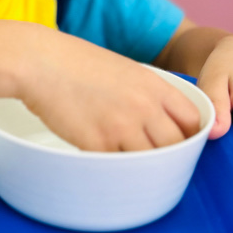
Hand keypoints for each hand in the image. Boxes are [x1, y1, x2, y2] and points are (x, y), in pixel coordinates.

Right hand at [20, 30, 201, 151]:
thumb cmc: (76, 64)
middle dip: (168, 156)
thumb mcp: (123, 69)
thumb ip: (145, 94)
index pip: (191, 120)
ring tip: (131, 167)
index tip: (179, 142)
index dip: (188, 134)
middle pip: (175, 146)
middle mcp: (143, 107)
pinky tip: (106, 164)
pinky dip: (113, 169)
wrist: (41, 63)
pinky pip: (117, 168)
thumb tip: (158, 120)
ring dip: (141, 166)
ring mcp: (121, 127)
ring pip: (149, 161)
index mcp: (153, 86)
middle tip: (156, 161)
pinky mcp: (97, 144)